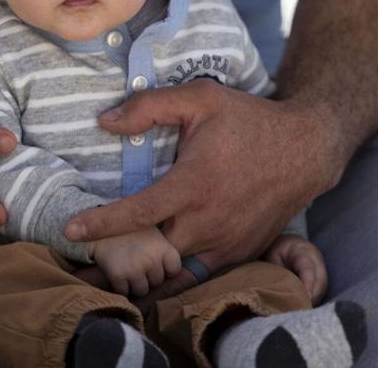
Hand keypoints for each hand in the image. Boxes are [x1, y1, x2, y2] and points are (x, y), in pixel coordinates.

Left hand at [64, 79, 342, 297]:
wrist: (306, 150)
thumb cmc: (249, 120)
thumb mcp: (202, 98)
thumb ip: (151, 106)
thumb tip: (104, 121)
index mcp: (193, 185)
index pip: (138, 213)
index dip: (102, 224)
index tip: (72, 230)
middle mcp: (207, 222)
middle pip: (150, 255)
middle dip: (117, 263)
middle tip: (83, 266)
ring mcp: (225, 244)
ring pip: (173, 273)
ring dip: (144, 277)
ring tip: (111, 279)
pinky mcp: (238, 254)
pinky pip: (197, 275)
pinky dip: (173, 278)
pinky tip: (152, 275)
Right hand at [90, 227, 181, 296]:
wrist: (98, 228)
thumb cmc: (129, 232)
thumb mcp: (153, 234)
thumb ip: (164, 250)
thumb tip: (173, 272)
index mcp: (164, 248)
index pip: (174, 270)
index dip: (165, 269)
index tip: (155, 263)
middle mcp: (152, 259)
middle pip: (157, 282)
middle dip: (148, 276)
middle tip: (136, 262)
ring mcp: (135, 269)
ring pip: (142, 291)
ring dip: (134, 284)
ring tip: (127, 268)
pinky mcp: (118, 275)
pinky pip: (124, 292)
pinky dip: (121, 286)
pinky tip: (117, 272)